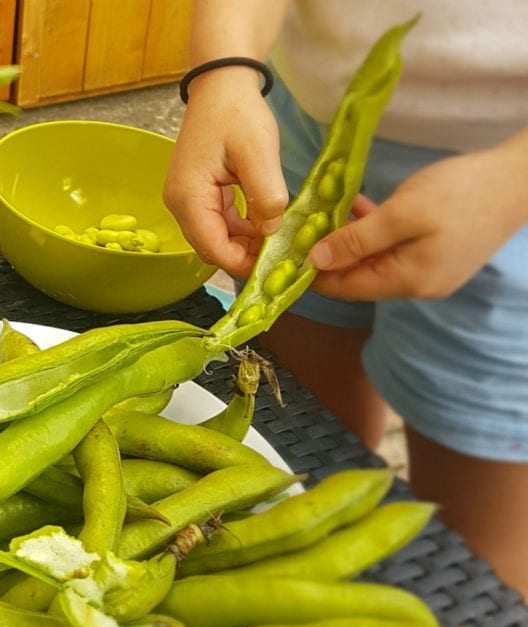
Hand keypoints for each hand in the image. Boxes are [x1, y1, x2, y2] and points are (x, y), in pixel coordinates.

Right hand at [163, 69, 287, 275]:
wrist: (221, 84)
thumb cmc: (236, 113)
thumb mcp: (259, 153)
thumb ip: (266, 197)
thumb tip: (271, 231)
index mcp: (188, 197)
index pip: (213, 249)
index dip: (243, 262)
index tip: (274, 263)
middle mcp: (179, 204)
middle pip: (211, 248)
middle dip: (244, 255)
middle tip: (279, 252)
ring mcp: (184, 200)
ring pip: (214, 238)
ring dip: (243, 242)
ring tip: (275, 236)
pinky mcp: (194, 194)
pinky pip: (216, 223)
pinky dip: (239, 228)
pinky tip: (261, 221)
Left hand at [308, 139, 527, 300]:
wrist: (521, 178)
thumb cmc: (463, 193)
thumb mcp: (403, 213)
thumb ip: (358, 240)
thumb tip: (317, 260)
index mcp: (407, 281)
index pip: (345, 288)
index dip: (312, 274)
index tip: (283, 256)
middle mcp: (416, 284)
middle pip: (358, 276)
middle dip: (327, 255)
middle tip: (298, 229)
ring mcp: (428, 269)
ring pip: (373, 259)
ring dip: (348, 240)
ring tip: (321, 215)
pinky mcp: (436, 251)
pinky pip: (393, 246)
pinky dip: (372, 231)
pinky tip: (355, 208)